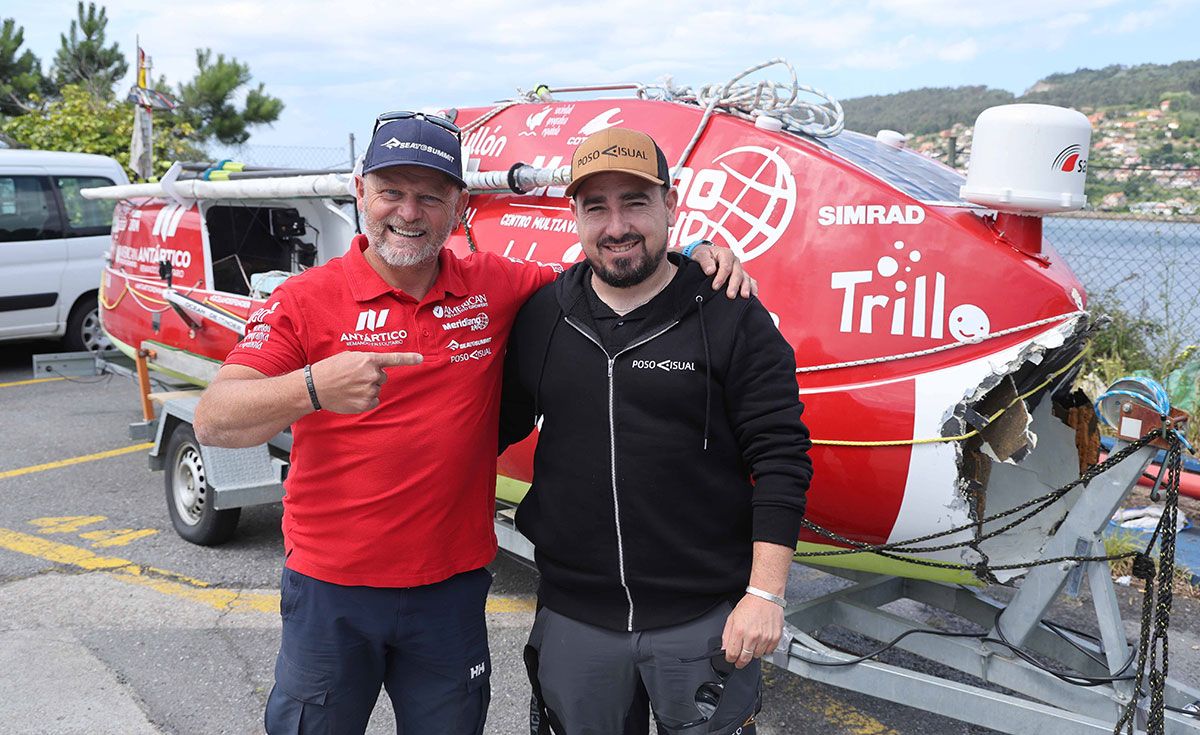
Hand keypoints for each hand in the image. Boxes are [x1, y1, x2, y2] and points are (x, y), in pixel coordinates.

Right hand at [308, 350, 422, 413]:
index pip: (392, 359)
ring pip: (377, 389)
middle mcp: (371, 374)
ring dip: (367, 388)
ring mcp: (369, 390)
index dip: (408, 359)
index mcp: (368, 360)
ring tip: (349, 387)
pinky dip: (365, 400)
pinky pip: (373, 401)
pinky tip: (351, 396)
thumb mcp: (348, 357)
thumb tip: (377, 367)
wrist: (315, 387)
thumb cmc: (330, 369)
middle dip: (372, 377)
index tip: (421, 359)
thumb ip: (366, 360)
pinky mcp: (365, 403)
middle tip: (354, 378)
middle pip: (383, 377)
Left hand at [690, 244, 757, 298]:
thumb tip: (710, 270)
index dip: (721, 277)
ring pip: (746, 277)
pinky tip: (753, 296)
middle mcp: (735, 261)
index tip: (715, 286)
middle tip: (730, 295)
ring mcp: (739, 268)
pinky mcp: (742, 276)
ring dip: (746, 287)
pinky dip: (753, 288)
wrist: (706, 255)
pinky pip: (750, 281)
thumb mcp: (700, 255)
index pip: (726, 266)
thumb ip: (705, 261)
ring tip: (744, 296)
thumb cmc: (704, 255)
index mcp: (726, 254)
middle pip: (737, 273)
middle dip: (734, 285)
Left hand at [722, 594, 783, 668]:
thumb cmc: (749, 605)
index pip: (732, 654)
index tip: (731, 658)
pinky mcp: (775, 638)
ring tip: (752, 642)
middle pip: (745, 659)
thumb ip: (726, 635)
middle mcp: (753, 636)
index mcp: (740, 631)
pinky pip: (768, 652)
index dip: (730, 659)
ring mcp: (765, 638)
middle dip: (740, 661)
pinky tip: (761, 640)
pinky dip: (764, 649)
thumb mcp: (732, 618)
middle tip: (739, 659)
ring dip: (753, 653)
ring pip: (757, 656)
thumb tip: (724, 648)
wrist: (765, 596)